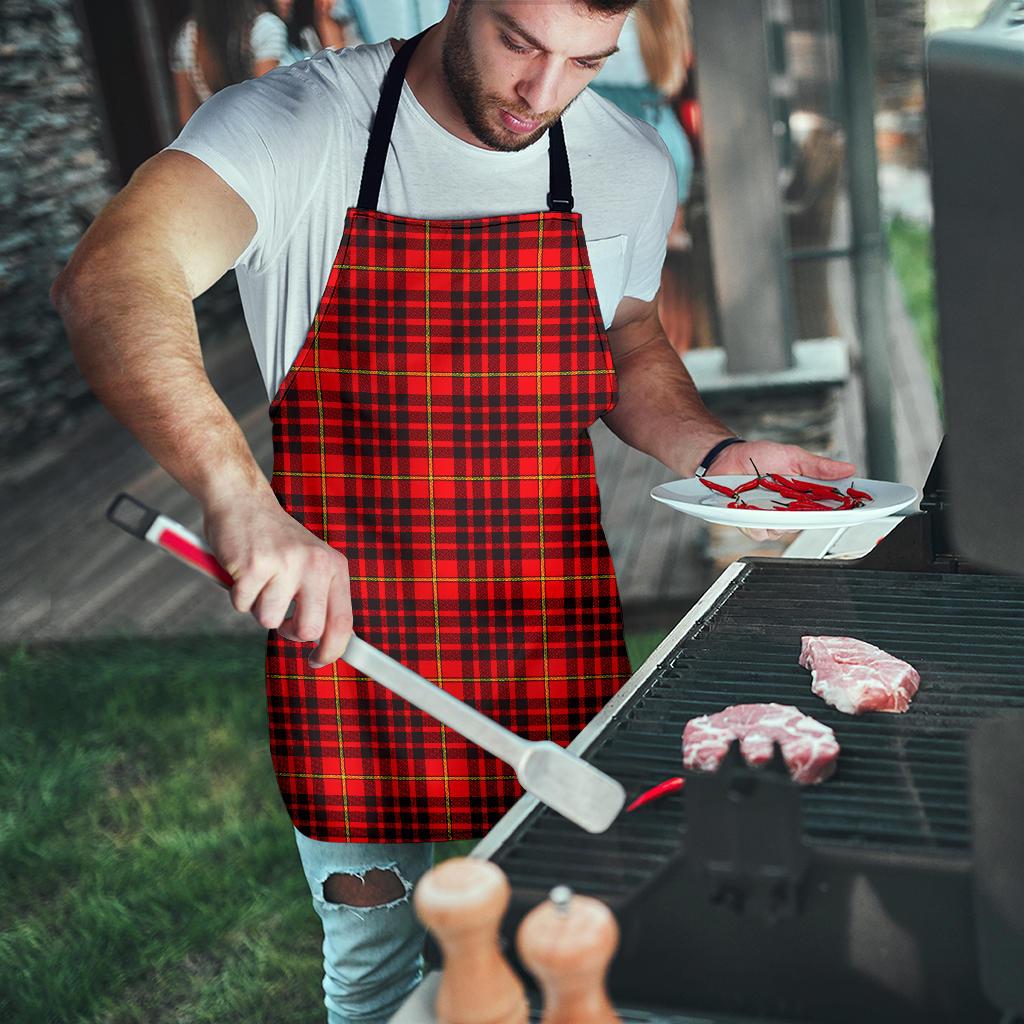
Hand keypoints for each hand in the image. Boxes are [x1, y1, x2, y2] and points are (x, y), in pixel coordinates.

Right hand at [203, 490, 352, 668]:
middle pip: (309, 630)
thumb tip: (327, 643)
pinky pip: (242, 605)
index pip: (343, 621)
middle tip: (281, 618)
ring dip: (258, 607)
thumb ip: (321, 598)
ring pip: (269, 620)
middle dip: (290, 632)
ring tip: (259, 579)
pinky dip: (237, 595)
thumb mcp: (310, 563)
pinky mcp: (254, 565)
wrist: (242, 501)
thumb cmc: (275, 540)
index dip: (332, 650)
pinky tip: (242, 570)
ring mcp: (285, 564)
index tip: (318, 661)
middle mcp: (315, 564)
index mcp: (334, 566)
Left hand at [708, 440, 856, 542]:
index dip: (844, 511)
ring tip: (771, 499)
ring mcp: (770, 518)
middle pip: (809, 523)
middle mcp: (789, 510)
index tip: (858, 509)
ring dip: (780, 517)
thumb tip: (848, 468)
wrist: (727, 457)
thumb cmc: (759, 457)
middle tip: (805, 502)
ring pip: (784, 531)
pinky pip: (760, 532)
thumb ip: (818, 467)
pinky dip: (758, 522)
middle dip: (810, 515)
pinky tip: (753, 508)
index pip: (829, 508)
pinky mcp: (751, 523)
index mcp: (804, 496)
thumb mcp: (793, 456)